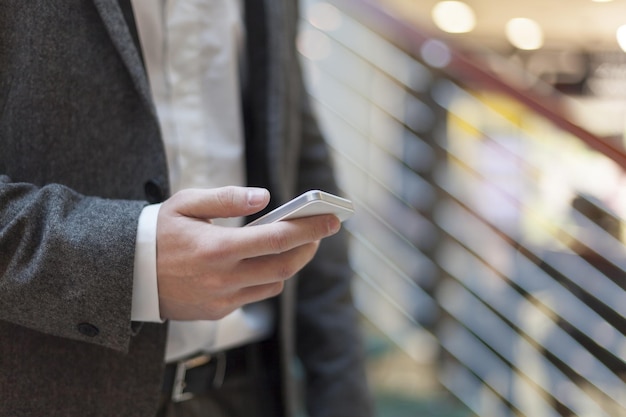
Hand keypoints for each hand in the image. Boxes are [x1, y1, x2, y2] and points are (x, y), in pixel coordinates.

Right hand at [155, 186, 340, 320]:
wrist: (126, 274)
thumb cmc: (157, 231)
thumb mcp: (186, 204)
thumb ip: (227, 198)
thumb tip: (265, 197)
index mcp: (217, 248)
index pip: (279, 239)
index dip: (311, 229)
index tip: (333, 220)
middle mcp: (223, 278)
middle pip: (285, 266)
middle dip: (309, 247)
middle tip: (320, 231)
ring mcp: (221, 299)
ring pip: (274, 284)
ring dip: (290, 263)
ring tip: (295, 243)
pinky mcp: (217, 312)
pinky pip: (254, 296)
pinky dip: (266, 278)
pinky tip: (263, 261)